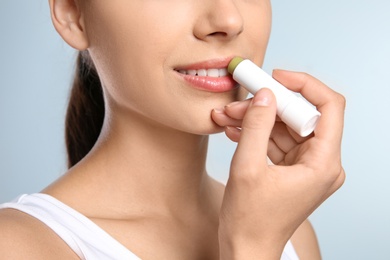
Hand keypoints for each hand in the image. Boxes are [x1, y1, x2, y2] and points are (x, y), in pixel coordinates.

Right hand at [211, 70, 345, 258]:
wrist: (246, 249)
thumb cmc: (250, 220)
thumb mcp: (247, 168)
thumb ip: (255, 126)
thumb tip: (264, 95)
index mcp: (323, 164)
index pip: (329, 107)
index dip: (304, 85)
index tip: (276, 77)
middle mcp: (321, 164)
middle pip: (302, 116)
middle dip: (269, 105)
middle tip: (241, 99)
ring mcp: (307, 167)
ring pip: (285, 128)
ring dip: (257, 119)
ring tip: (228, 115)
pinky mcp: (292, 170)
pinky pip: (277, 142)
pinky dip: (257, 134)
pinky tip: (235, 129)